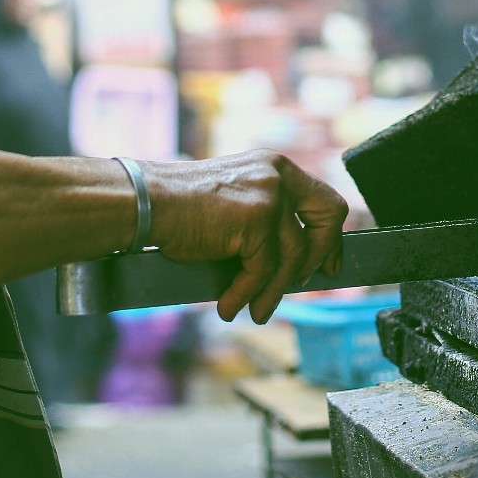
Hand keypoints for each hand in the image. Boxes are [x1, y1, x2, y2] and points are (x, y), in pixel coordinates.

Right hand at [140, 150, 348, 323]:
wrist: (147, 202)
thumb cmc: (180, 206)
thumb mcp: (235, 200)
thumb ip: (266, 218)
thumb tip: (293, 262)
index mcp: (275, 167)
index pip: (324, 199)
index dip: (331, 234)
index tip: (329, 261)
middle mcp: (278, 175)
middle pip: (328, 219)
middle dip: (320, 257)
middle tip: (304, 284)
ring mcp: (270, 197)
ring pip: (292, 258)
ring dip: (274, 291)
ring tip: (257, 310)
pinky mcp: (257, 221)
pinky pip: (262, 270)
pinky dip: (247, 294)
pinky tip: (229, 306)